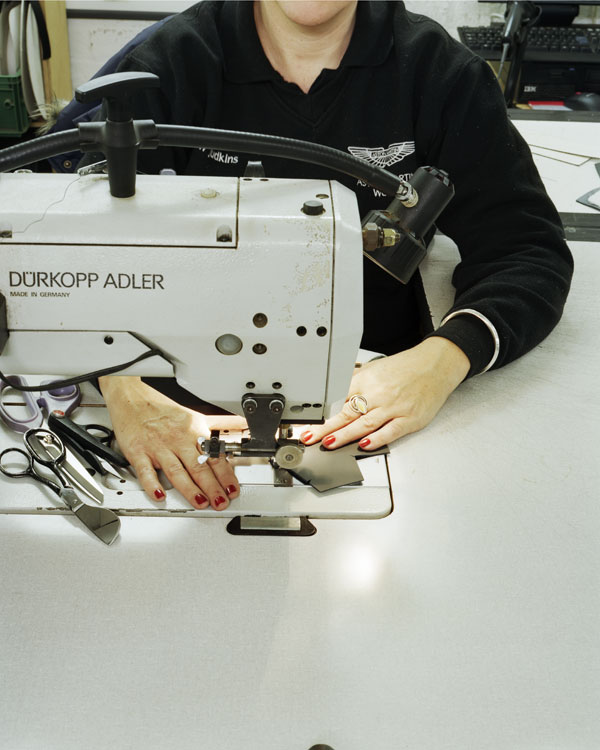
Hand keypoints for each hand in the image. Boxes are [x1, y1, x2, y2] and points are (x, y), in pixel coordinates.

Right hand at [99, 376, 246, 509]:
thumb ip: (220, 424)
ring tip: (200, 502)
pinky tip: (159, 495)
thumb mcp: (195, 415)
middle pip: (198, 466)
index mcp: (193, 431)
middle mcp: (177, 440)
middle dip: (212, 486)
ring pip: (176, 471)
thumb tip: (244, 425)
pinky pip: (146, 471)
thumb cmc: (163, 410)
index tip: (232, 489)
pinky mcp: (138, 452)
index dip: (225, 474)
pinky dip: (152, 485)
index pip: (214, 456)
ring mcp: (157, 447)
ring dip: (189, 489)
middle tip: (221, 502)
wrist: (132, 398)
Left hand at [299, 337, 469, 450]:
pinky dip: (376, 439)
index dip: (322, 411)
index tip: (307, 421)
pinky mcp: (409, 419)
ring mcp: (394, 407)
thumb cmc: (405, 368)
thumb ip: (354, 382)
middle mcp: (378, 393)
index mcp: (367, 380)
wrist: (435, 365)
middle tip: (310, 436)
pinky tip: (364, 445)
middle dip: (326, 426)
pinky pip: (390, 431)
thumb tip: (332, 393)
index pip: (339, 397)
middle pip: (348, 412)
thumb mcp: (374, 368)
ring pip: (365, 423)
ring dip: (345, 435)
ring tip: (329, 443)